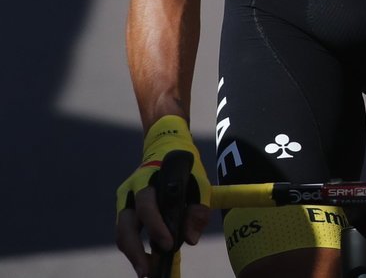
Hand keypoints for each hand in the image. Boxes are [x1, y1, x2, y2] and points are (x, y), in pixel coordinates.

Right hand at [113, 116, 210, 276]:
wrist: (166, 146)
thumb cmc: (184, 166)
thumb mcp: (198, 181)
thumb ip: (197, 208)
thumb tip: (191, 240)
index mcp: (149, 179)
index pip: (147, 206)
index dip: (156, 227)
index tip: (169, 245)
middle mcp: (130, 191)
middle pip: (126, 225)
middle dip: (135, 251)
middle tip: (148, 272)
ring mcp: (124, 201)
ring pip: (122, 232)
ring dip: (133, 253)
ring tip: (147, 271)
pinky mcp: (124, 210)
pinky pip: (126, 232)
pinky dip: (135, 247)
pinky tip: (146, 260)